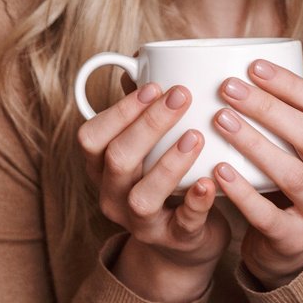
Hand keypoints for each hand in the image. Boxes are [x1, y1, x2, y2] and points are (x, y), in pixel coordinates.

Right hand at [77, 82, 231, 302]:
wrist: (185, 243)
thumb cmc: (167, 181)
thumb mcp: (149, 148)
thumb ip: (143, 111)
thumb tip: (143, 59)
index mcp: (102, 169)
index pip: (92, 137)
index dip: (120, 110)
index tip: (154, 85)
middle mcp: (113, 196)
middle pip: (116, 160)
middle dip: (148, 124)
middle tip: (182, 95)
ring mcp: (141, 223)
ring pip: (143, 196)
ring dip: (169, 162)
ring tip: (195, 136)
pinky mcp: (175, 241)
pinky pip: (183, 223)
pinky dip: (197, 201)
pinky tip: (211, 181)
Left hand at [209, 60, 302, 288]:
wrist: (291, 246)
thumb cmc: (296, 181)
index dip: (291, 85)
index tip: (253, 67)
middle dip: (268, 108)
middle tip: (229, 88)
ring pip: (292, 174)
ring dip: (254, 144)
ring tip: (220, 120)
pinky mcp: (297, 239)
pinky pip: (267, 214)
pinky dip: (242, 192)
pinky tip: (218, 170)